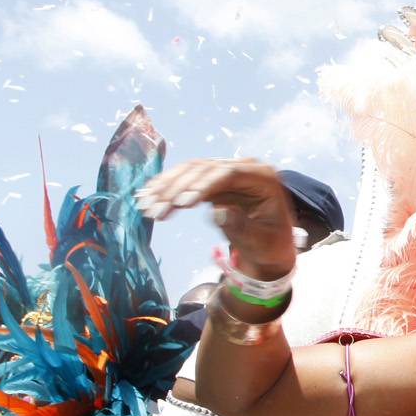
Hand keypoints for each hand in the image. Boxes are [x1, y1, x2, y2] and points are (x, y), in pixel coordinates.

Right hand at [137, 158, 296, 280]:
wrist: (269, 247)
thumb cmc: (270, 246)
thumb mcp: (261, 243)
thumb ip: (242, 228)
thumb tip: (219, 212)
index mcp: (264, 178)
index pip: (230, 174)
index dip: (203, 185)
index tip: (182, 204)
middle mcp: (245, 168)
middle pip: (205, 169)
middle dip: (177, 189)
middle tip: (155, 211)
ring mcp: (227, 171)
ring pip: (191, 171)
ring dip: (166, 188)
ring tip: (145, 206)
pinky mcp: (212, 180)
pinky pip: (186, 178)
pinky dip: (166, 187)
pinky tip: (147, 196)